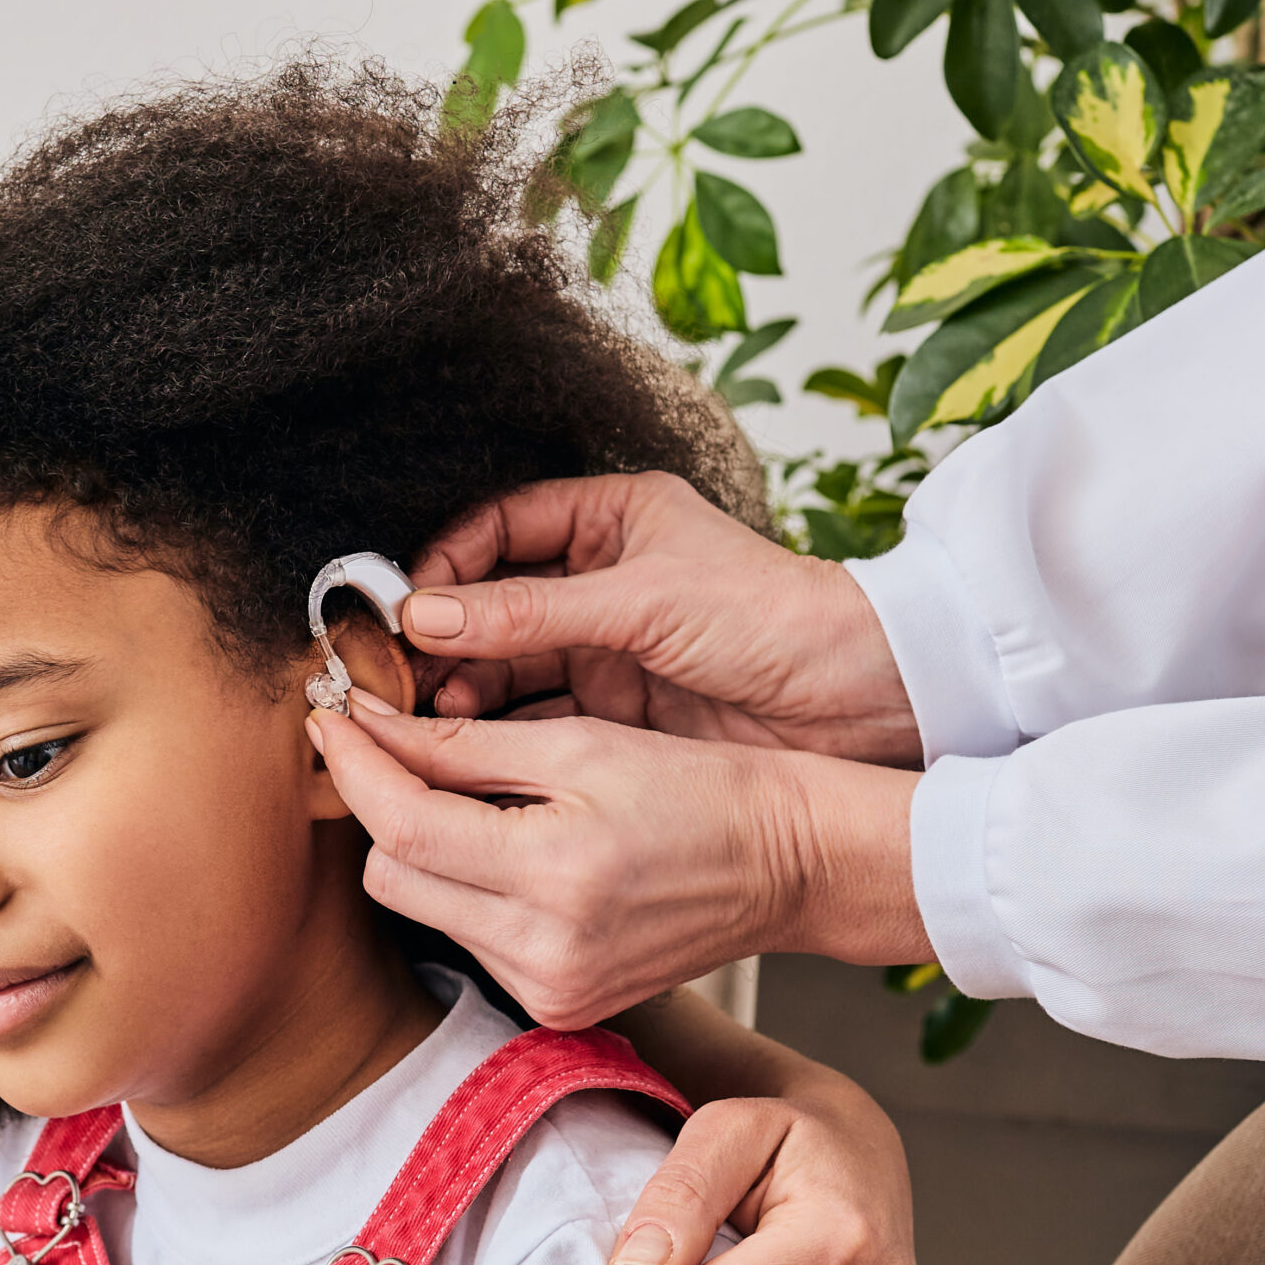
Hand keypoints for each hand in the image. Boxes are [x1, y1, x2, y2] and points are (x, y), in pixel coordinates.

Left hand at [309, 700, 926, 1025]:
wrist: (787, 864)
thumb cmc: (697, 788)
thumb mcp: (579, 744)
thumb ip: (460, 744)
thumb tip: (364, 726)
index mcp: (554, 875)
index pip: (401, 827)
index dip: (355, 767)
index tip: (331, 719)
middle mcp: (544, 951)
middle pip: (392, 876)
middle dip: (386, 808)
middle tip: (401, 749)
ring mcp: (549, 989)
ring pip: (422, 907)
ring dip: (427, 849)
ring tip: (479, 800)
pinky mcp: (556, 1005)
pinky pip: (468, 938)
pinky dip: (470, 890)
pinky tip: (515, 853)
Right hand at [401, 472, 921, 765]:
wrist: (863, 701)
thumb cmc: (777, 620)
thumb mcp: (644, 602)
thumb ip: (529, 611)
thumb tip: (426, 616)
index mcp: (614, 520)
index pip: (500, 528)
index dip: (446, 562)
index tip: (406, 604)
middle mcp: (602, 581)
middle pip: (490, 602)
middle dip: (443, 637)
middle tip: (401, 673)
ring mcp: (607, 648)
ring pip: (506, 664)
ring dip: (464, 687)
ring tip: (435, 713)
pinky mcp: (617, 710)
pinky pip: (537, 715)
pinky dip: (499, 729)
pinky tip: (470, 744)